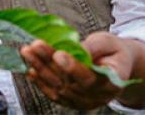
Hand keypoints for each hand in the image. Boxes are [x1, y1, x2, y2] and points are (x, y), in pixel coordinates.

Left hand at [19, 32, 138, 109]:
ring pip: (58, 88)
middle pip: (70, 82)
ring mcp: (84, 102)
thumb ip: (93, 46)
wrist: (117, 65)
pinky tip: (31, 69)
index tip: (58, 54)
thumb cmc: (112, 51)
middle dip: (49, 62)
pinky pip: (54, 95)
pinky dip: (40, 82)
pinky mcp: (72, 102)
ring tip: (28, 52)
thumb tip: (75, 49)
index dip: (73, 68)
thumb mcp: (108, 42)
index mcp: (113, 82)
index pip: (90, 78)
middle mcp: (98, 96)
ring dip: (40, 70)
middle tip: (35, 45)